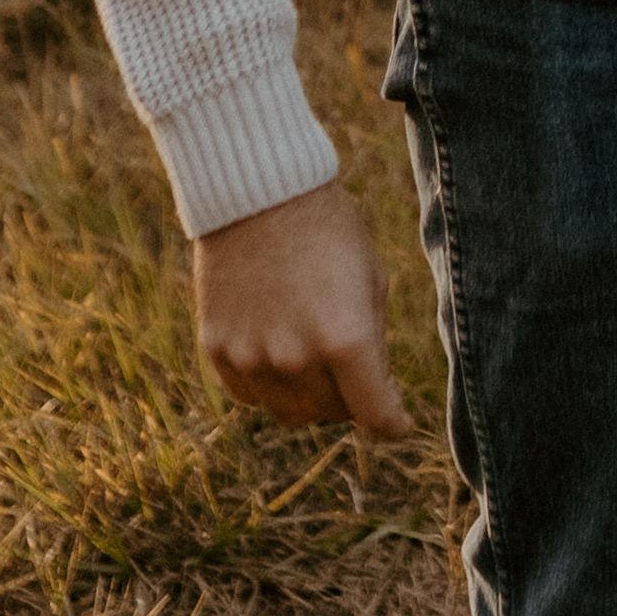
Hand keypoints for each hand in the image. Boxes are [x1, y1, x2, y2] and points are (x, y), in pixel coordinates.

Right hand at [189, 178, 413, 436]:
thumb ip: (372, 341)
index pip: (375, 415)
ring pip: (289, 412)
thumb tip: (372, 390)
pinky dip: (270, 384)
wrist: (257, 192)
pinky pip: (251, 394)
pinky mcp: (218, 351)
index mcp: (346, 338)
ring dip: (309, 396)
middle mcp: (297, 359)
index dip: (392, 423)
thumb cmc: (328, 227)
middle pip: (332, 413)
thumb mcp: (370, 277)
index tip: (397, 423)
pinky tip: (278, 349)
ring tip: (314, 355)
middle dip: (350, 399)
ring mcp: (253, 359)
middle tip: (354, 372)